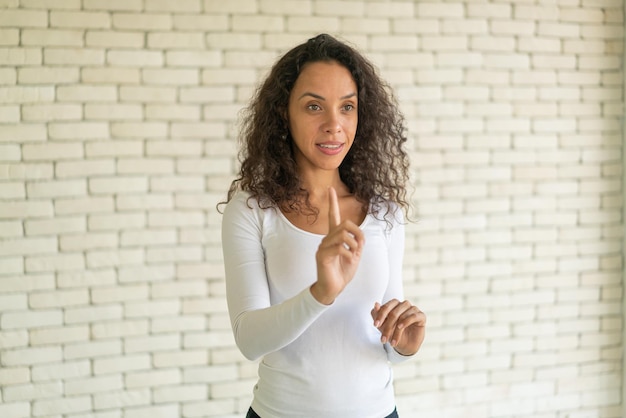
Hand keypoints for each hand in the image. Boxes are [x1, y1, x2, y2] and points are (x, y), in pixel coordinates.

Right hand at [310, 187, 364, 304]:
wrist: (333, 288)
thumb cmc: (342, 272)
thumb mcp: (355, 256)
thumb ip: (357, 244)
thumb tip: (360, 238)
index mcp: (334, 237)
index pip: (332, 216)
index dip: (332, 203)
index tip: (330, 189)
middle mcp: (326, 239)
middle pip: (345, 224)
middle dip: (358, 233)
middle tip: (360, 246)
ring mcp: (323, 246)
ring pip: (343, 235)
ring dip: (354, 245)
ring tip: (354, 255)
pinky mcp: (322, 255)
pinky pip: (340, 247)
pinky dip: (349, 254)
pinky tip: (349, 260)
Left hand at [372, 299, 425, 355]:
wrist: (405, 345)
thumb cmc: (393, 333)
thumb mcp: (382, 326)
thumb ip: (377, 314)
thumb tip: (376, 304)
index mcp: (394, 304)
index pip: (386, 307)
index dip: (380, 316)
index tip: (375, 325)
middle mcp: (404, 305)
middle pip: (394, 312)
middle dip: (387, 327)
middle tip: (383, 339)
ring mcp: (413, 309)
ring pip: (402, 316)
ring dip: (396, 330)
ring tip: (392, 341)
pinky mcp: (421, 316)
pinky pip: (414, 316)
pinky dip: (406, 322)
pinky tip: (400, 328)